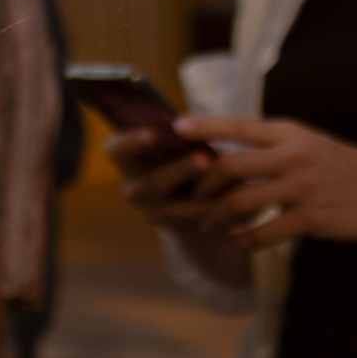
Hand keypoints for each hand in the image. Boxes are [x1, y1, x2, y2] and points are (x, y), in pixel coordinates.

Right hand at [105, 129, 231, 231]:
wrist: (196, 203)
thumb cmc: (186, 157)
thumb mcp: (179, 144)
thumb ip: (183, 137)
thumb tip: (199, 126)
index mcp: (126, 160)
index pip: (116, 150)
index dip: (131, 142)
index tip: (152, 134)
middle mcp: (133, 189)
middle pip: (150, 183)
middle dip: (179, 171)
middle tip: (203, 160)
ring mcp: (153, 213)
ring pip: (176, 209)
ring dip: (204, 197)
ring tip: (231, 185)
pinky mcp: (178, 231)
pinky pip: (199, 223)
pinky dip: (220, 211)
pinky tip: (240, 200)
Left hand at [184, 115, 356, 251]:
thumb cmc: (354, 170)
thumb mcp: (315, 144)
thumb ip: (278, 146)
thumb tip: (233, 150)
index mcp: (293, 133)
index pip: (239, 125)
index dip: (204, 127)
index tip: (176, 128)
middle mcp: (294, 155)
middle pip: (228, 166)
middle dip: (201, 186)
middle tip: (191, 199)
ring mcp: (302, 187)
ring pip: (239, 201)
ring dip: (216, 217)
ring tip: (209, 226)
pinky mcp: (312, 218)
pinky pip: (264, 232)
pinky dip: (244, 240)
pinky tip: (239, 243)